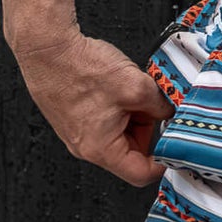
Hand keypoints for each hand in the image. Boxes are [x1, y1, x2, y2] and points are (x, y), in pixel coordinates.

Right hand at [13, 31, 175, 186]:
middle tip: (153, 105)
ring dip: (134, 114)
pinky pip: (107, 120)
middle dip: (148, 129)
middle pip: (131, 152)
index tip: (176, 149)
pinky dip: (120, 106)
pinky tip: (117, 86)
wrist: (46, 46)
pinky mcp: (74, 118)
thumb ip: (161, 106)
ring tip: (131, 90)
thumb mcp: (137, 86)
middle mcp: (85, 146)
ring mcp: (78, 132)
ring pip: (120, 134)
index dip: (163, 162)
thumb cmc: (78, 67)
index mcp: (100, 148)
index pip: (140, 174)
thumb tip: (171, 113)